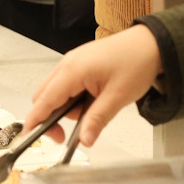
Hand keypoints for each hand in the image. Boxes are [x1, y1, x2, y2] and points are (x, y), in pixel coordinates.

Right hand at [24, 25, 163, 146]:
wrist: (152, 43)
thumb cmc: (137, 62)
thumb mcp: (118, 97)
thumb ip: (97, 120)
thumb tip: (84, 140)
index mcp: (73, 70)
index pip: (44, 101)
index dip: (35, 122)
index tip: (32, 139)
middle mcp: (68, 64)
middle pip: (43, 97)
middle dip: (50, 118)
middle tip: (67, 135)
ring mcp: (73, 62)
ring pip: (54, 92)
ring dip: (66, 108)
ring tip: (93, 110)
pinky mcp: (80, 63)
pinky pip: (66, 85)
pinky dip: (73, 98)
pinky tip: (92, 100)